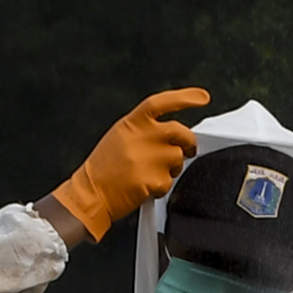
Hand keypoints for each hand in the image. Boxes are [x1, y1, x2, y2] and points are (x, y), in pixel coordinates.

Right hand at [50, 89, 209, 242]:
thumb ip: (144, 129)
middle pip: (181, 133)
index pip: (163, 102)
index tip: (202, 98)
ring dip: (172, 168)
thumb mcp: (120, 136)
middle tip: (189, 150)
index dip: (185, 98)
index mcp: (133, 123)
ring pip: (178, 159)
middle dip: (189, 143)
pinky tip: (145, 186)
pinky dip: (161, 187)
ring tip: (151, 173)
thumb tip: (172, 132)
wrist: (90, 194)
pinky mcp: (152, 181)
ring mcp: (149, 159)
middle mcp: (143, 137)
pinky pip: (169, 182)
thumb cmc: (104, 167)